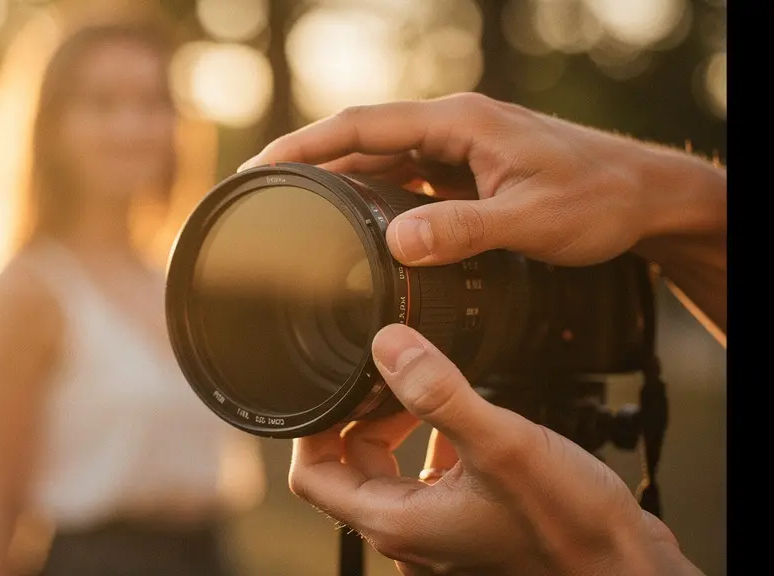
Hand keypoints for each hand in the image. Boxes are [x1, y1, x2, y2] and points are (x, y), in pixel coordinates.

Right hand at [240, 94, 726, 332]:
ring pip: (380, 162)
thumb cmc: (600, 198)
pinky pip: (405, 181)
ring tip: (292, 213)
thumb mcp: (531, 219)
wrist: (647, 196)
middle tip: (259, 196)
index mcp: (458, 122)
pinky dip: (373, 200)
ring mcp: (457, 150)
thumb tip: (396, 243)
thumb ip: (463, 230)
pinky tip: (355, 226)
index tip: (260, 167)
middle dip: (306, 164)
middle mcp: (451, 128)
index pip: (361, 125)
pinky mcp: (466, 172)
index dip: (304, 146)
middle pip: (360, 141)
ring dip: (337, 183)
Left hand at [288, 323, 701, 574]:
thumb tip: (388, 347)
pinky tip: (464, 418)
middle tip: (389, 376)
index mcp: (396, 521)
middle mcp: (409, 533)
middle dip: (361, 417)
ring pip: (389, 471)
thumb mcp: (499, 444)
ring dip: (398, 426)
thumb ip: (439, 392)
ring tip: (426, 386)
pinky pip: (428, 479)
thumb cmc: (570, 525)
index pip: (313, 477)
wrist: (624, 566)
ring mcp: (438, 531)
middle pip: (349, 468)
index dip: (313, 428)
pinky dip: (432, 443)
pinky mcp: (467, 523)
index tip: (331, 386)